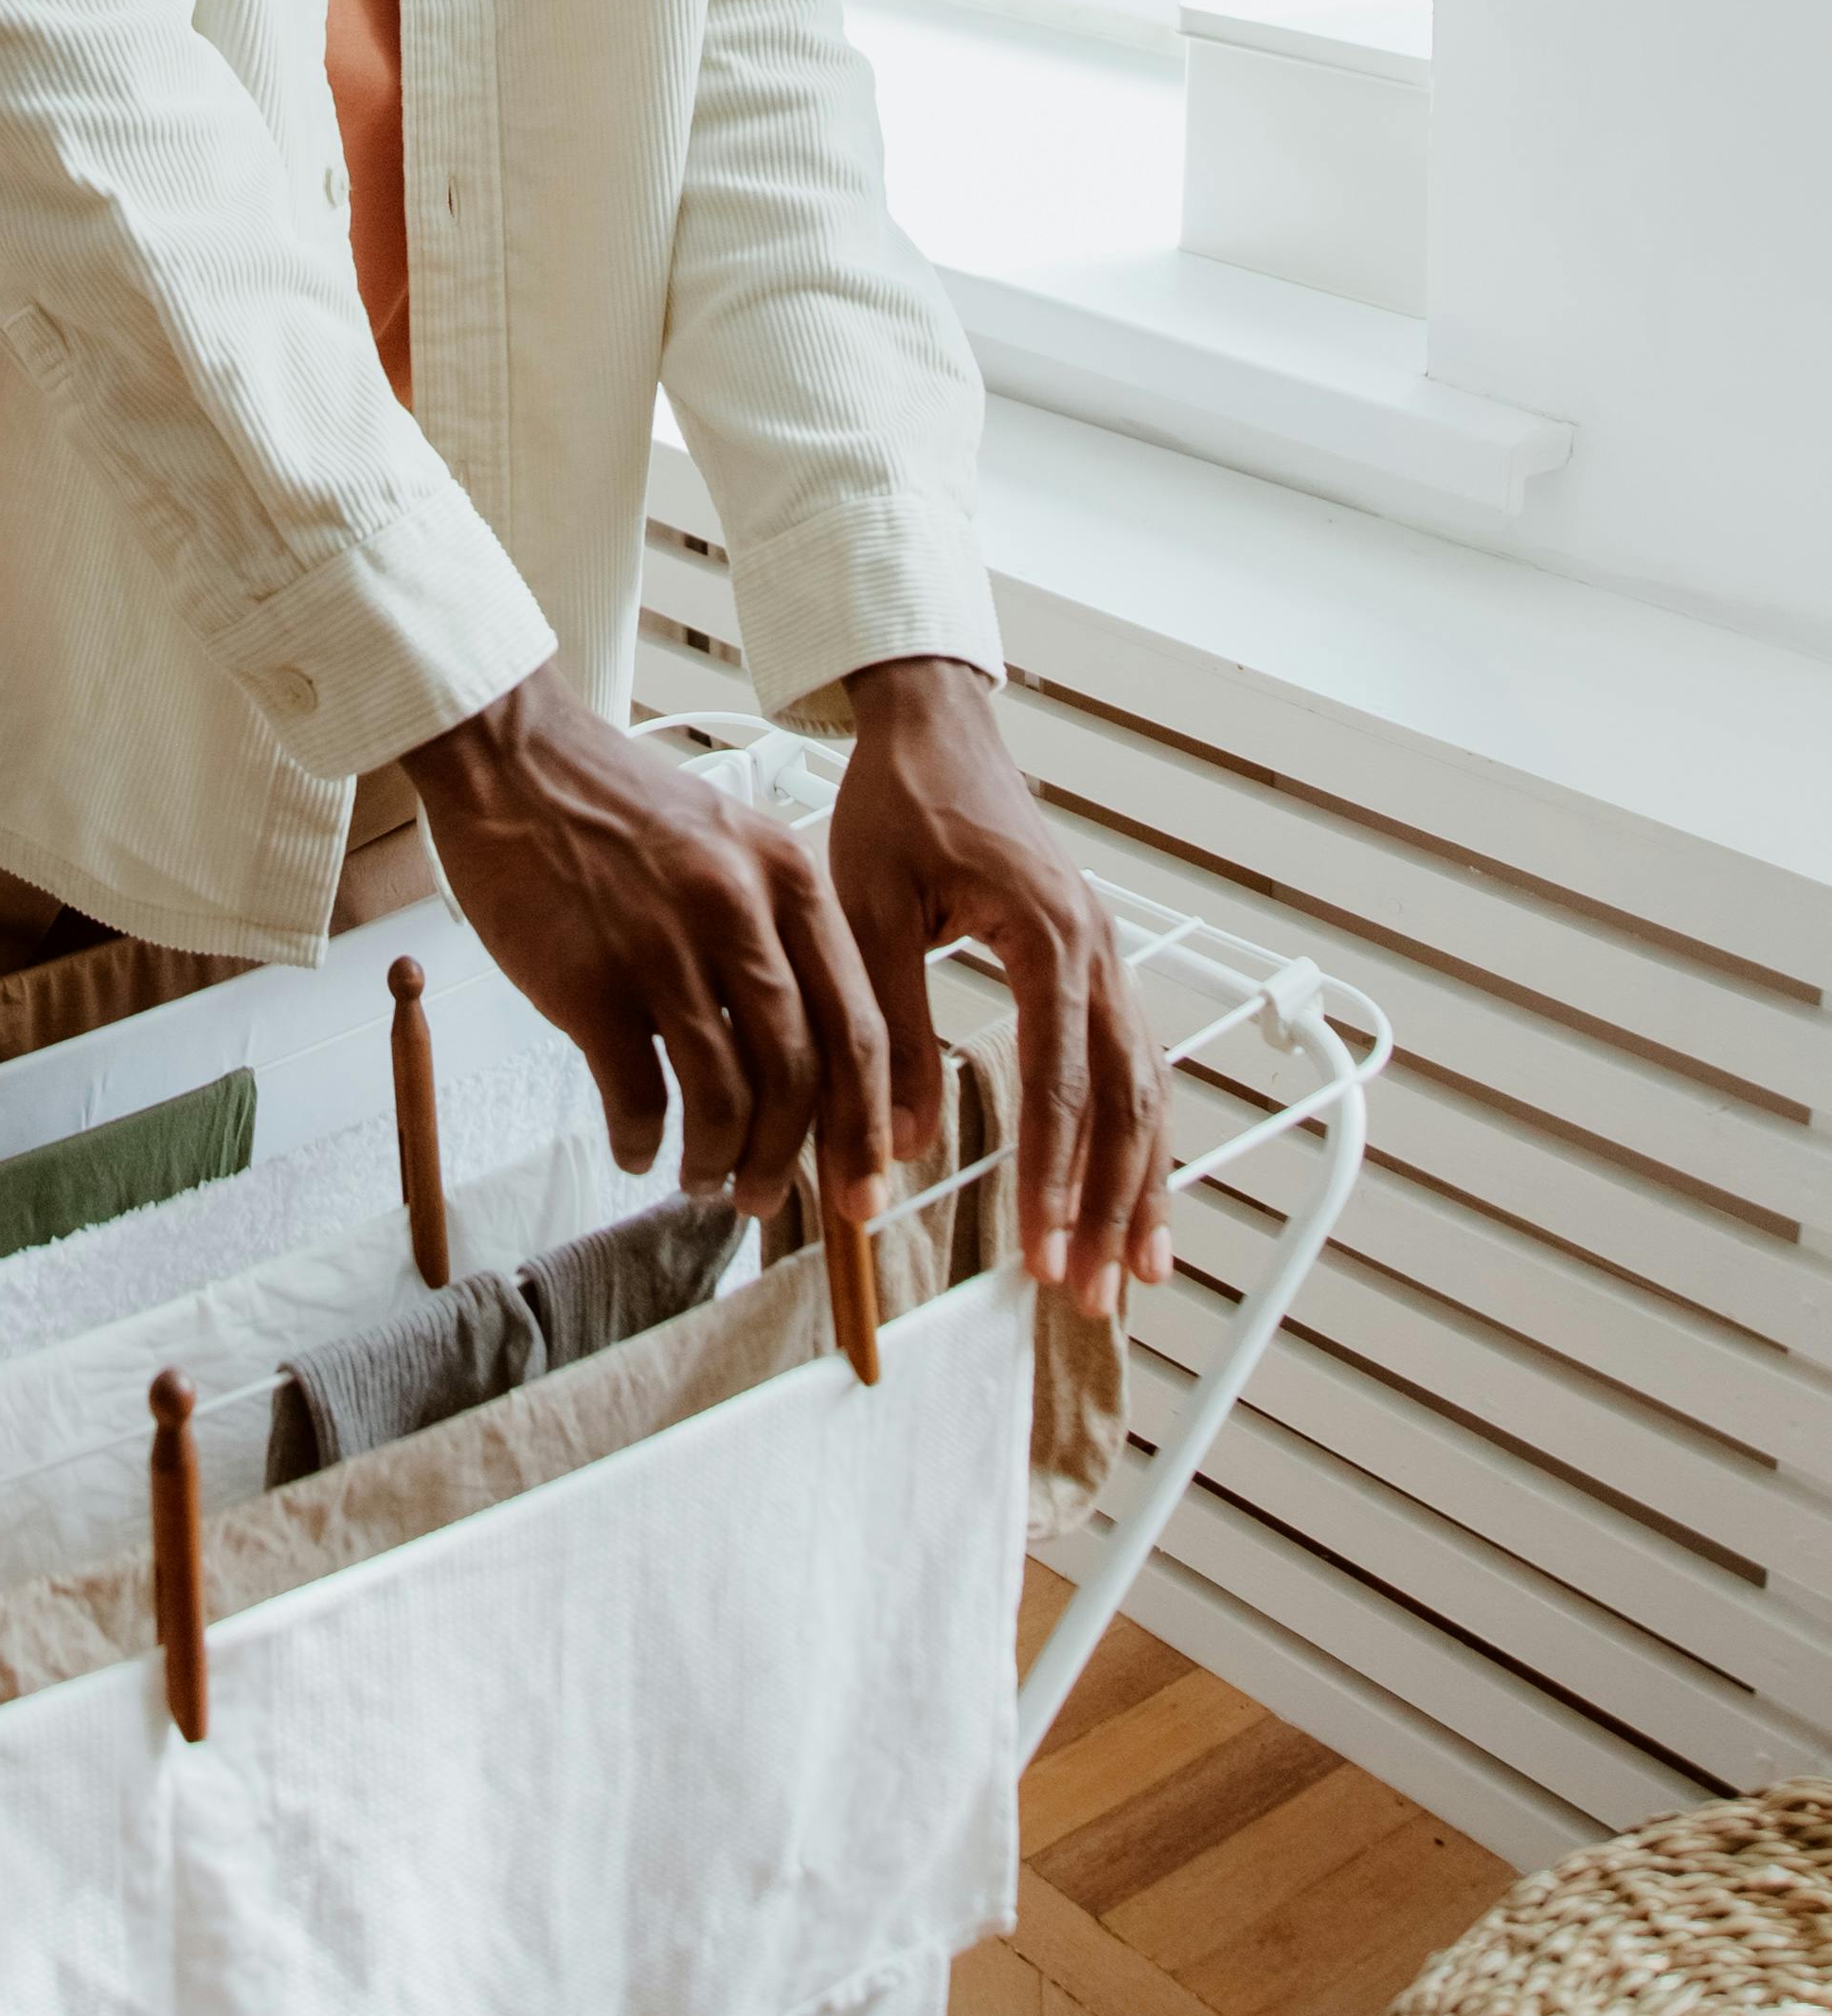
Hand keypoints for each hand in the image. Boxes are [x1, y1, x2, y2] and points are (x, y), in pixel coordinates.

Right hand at [403, 659, 893, 1223]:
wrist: (511, 756)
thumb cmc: (615, 809)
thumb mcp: (727, 843)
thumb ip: (774, 932)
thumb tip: (805, 1060)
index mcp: (787, 876)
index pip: (858, 1024)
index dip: (864, 1121)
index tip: (862, 1183)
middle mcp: (737, 909)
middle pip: (800, 1072)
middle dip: (790, 1157)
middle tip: (766, 1197)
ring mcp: (662, 944)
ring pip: (726, 1094)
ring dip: (719, 1158)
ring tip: (702, 1179)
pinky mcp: (589, 978)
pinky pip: (637, 1094)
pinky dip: (643, 1140)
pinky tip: (636, 1147)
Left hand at [830, 657, 1172, 1315]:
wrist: (933, 727)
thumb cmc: (898, 805)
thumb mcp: (868, 908)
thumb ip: (892, 1026)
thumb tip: (905, 1145)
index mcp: (1045, 930)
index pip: (1059, 1077)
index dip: (1051, 1173)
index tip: (1038, 1248)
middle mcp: (1096, 947)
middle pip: (1125, 1098)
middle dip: (1109, 1202)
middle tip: (1086, 1289)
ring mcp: (1107, 954)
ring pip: (1147, 1088)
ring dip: (1138, 1183)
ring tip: (1130, 1274)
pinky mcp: (1096, 961)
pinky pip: (1135, 1062)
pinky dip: (1139, 1137)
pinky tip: (1130, 1198)